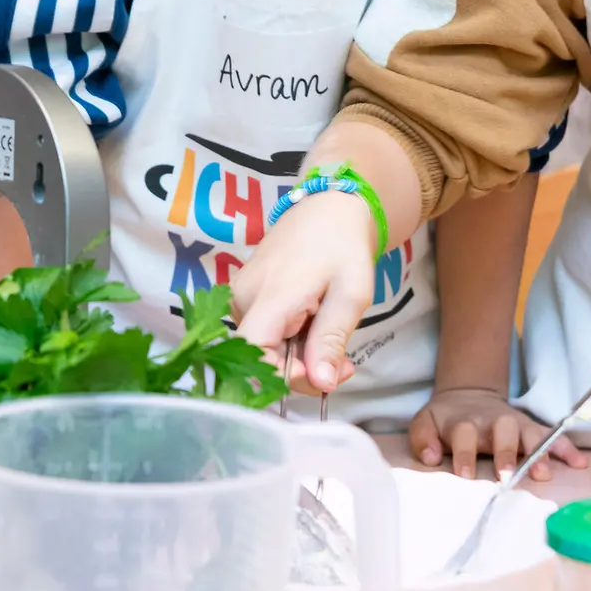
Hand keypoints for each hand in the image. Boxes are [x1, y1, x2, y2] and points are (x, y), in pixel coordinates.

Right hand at [231, 191, 377, 391]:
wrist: (330, 206)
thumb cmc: (343, 246)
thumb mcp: (350, 294)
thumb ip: (331, 340)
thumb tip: (321, 384)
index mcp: (268, 295)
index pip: (254, 352)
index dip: (282, 374)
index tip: (319, 375)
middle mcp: (244, 296)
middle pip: (261, 355)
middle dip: (303, 370)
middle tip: (345, 366)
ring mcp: (241, 294)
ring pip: (264, 346)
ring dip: (299, 357)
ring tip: (335, 345)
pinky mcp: (246, 293)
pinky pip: (264, 330)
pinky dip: (291, 341)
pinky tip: (316, 329)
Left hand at [410, 387, 587, 479]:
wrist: (468, 396)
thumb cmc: (446, 421)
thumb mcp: (425, 423)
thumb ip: (423, 439)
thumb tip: (432, 458)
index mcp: (464, 422)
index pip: (463, 434)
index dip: (463, 453)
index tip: (464, 475)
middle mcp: (493, 421)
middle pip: (502, 430)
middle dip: (506, 452)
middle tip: (508, 475)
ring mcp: (515, 424)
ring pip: (530, 433)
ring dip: (539, 452)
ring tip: (544, 474)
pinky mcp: (530, 429)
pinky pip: (552, 437)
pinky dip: (566, 448)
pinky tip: (580, 463)